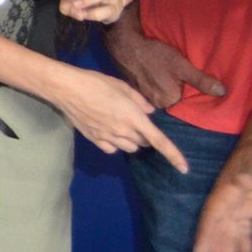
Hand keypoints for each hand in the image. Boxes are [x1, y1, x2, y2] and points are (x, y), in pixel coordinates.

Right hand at [48, 66, 188, 170]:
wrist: (66, 89)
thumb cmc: (95, 83)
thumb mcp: (122, 86)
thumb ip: (140, 101)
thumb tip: (150, 112)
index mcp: (134, 117)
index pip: (159, 141)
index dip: (174, 156)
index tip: (184, 169)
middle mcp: (123, 131)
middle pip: (143, 143)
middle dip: (145, 135)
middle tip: (136, 119)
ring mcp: (108, 137)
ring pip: (129, 148)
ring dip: (132, 140)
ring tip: (121, 125)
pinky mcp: (94, 140)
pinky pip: (112, 149)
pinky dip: (116, 144)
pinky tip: (109, 132)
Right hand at [105, 14, 225, 107]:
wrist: (126, 44)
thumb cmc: (155, 54)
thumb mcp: (182, 65)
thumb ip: (202, 81)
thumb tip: (223, 92)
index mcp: (169, 100)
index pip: (185, 101)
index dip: (188, 90)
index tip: (187, 79)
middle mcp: (155, 102)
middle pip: (172, 98)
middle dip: (175, 89)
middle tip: (175, 74)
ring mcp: (143, 96)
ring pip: (160, 94)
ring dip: (163, 86)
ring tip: (164, 73)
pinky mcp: (135, 88)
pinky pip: (149, 90)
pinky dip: (152, 83)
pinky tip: (152, 72)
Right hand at [191, 133, 251, 251]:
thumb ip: (249, 173)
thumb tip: (240, 182)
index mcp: (225, 193)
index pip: (213, 216)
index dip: (207, 234)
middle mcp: (227, 203)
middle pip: (219, 232)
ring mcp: (236, 208)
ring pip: (229, 236)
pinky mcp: (247, 210)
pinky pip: (244, 234)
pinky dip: (245, 250)